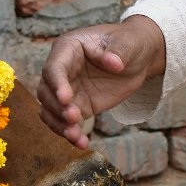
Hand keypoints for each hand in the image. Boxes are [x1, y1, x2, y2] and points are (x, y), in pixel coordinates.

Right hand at [38, 17, 166, 147]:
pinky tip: (82, 143)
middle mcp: (63, 70)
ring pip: (51, 110)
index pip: (54, 68)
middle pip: (46, 91)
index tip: (66, 99)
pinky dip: (71, 134)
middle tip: (74, 118)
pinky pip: (67, 122)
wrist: (138, 58)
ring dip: (59, 124)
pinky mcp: (79, 106)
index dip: (57, 84)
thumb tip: (114, 63)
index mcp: (68, 48)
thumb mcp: (127, 42)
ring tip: (75, 136)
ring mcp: (69, 89)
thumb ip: (118, 51)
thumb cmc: (129, 42)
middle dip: (57, 107)